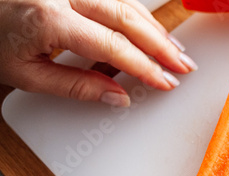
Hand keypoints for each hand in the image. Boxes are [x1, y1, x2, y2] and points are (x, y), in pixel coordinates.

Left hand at [0, 0, 197, 105]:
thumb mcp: (28, 75)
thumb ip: (76, 86)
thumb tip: (117, 97)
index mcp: (51, 17)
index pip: (114, 46)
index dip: (145, 67)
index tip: (165, 82)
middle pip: (127, 19)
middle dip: (161, 46)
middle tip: (184, 66)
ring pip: (126, 2)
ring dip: (155, 28)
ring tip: (176, 51)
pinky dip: (138, 13)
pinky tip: (152, 28)